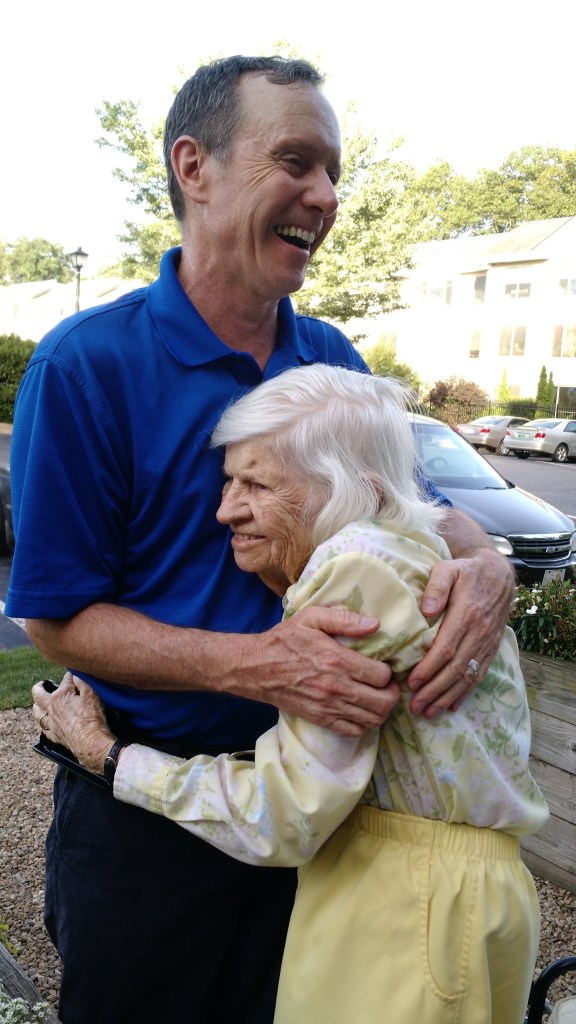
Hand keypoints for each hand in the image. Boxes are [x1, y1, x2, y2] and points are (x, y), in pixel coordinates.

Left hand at [32, 672, 114, 773]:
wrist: (90, 741)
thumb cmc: (92, 717)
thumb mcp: (91, 694)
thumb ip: (82, 683)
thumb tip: (76, 676)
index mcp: (61, 695)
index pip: (65, 680)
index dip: (71, 676)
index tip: (75, 675)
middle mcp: (52, 708)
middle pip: (39, 695)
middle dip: (39, 687)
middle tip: (42, 684)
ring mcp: (51, 723)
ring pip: (37, 713)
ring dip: (37, 707)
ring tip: (38, 704)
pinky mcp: (55, 736)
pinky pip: (45, 730)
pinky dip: (44, 725)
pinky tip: (46, 725)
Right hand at [234, 608, 399, 736]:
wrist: (255, 667)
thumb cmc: (284, 640)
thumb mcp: (311, 618)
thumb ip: (344, 620)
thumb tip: (375, 624)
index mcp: (337, 661)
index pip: (382, 675)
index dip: (389, 672)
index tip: (384, 667)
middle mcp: (336, 687)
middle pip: (383, 702)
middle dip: (392, 694)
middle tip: (387, 685)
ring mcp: (328, 707)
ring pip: (372, 719)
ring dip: (381, 710)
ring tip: (377, 697)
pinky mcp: (320, 719)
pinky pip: (354, 731)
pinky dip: (364, 724)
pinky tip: (360, 710)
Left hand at [406, 549, 515, 715]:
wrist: (499, 574)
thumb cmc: (467, 572)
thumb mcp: (448, 569)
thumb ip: (437, 586)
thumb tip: (427, 610)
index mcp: (467, 614)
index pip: (446, 648)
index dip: (429, 668)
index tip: (411, 683)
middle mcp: (479, 633)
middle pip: (456, 668)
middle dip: (435, 690)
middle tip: (416, 707)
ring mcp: (487, 643)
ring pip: (468, 676)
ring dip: (448, 697)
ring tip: (429, 712)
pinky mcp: (491, 648)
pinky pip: (479, 674)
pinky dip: (466, 692)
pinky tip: (452, 706)